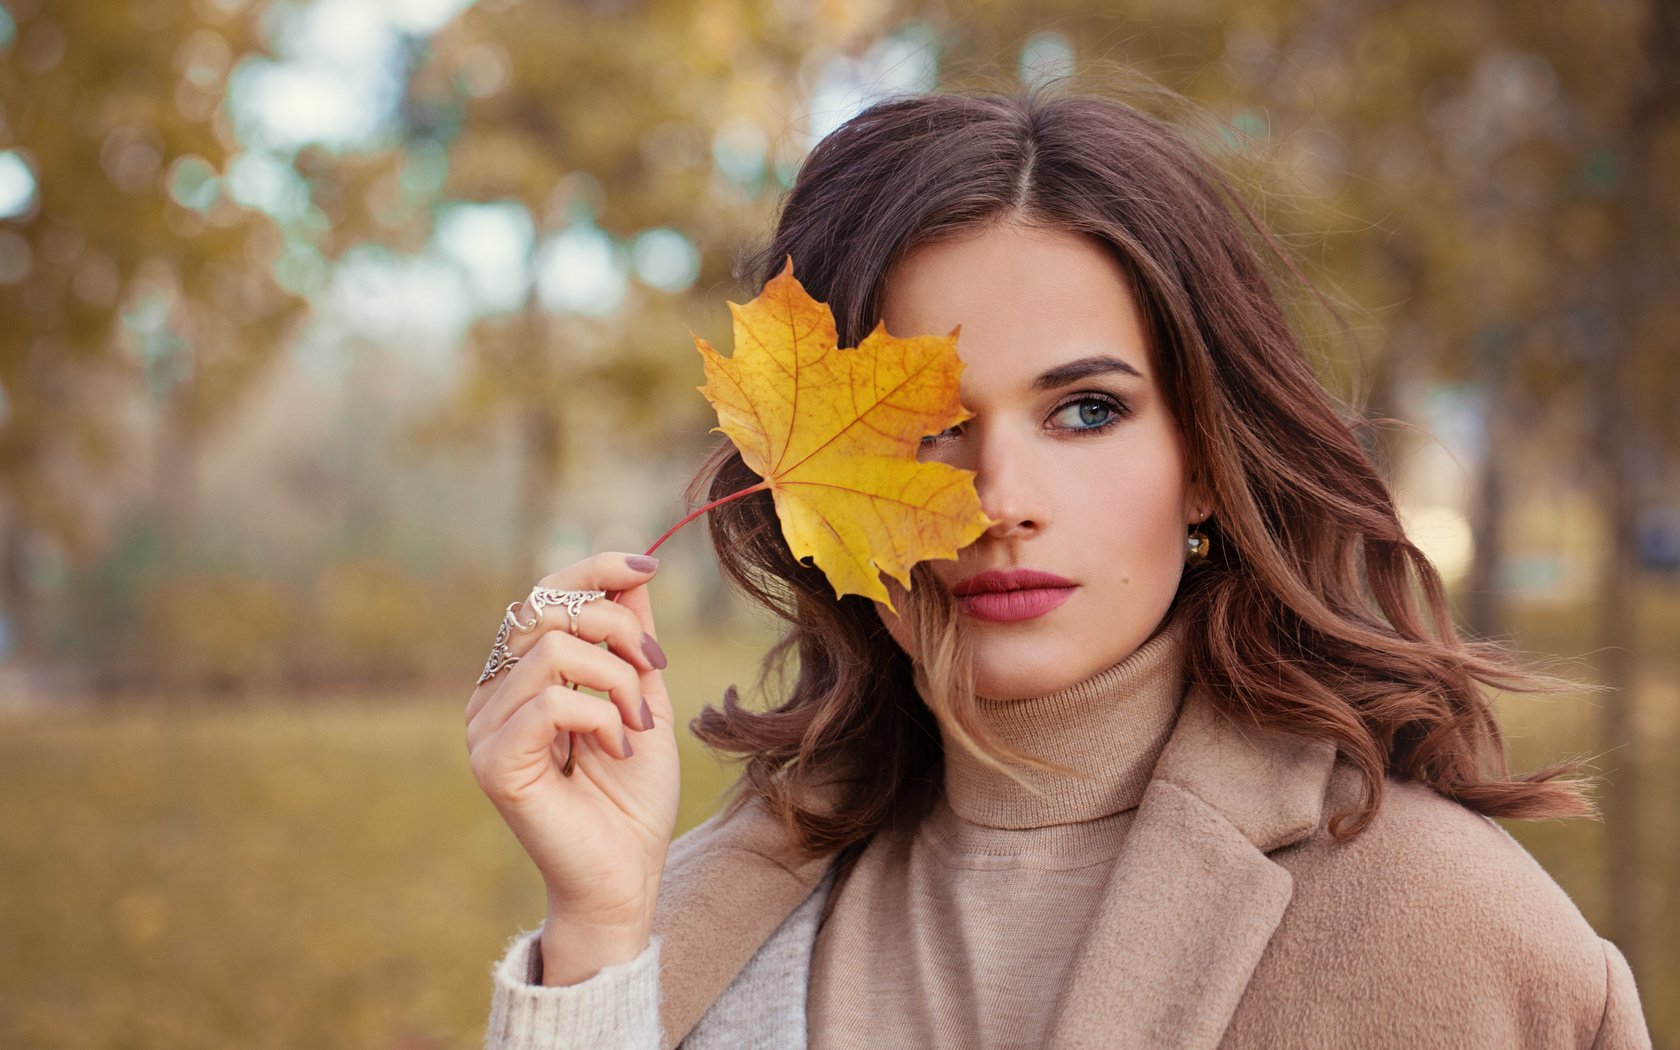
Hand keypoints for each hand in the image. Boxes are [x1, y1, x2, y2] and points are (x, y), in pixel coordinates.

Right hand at [464, 552, 678, 982]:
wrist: (627, 873)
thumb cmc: (632, 794)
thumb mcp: (643, 695)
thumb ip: (631, 636)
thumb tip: (633, 568)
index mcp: (521, 674)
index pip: (544, 591)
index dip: (594, 568)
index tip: (647, 567)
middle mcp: (492, 693)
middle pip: (548, 607)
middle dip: (618, 629)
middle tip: (653, 674)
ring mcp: (484, 727)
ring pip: (554, 650)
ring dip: (617, 681)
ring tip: (636, 723)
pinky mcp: (492, 762)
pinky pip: (550, 702)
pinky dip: (600, 717)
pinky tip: (615, 748)